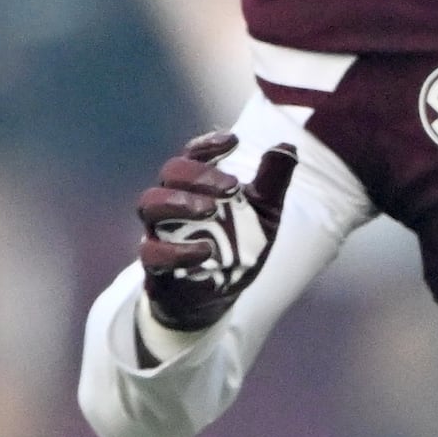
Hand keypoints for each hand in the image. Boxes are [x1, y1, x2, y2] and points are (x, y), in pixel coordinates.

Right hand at [135, 130, 297, 332]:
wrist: (218, 294)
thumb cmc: (239, 246)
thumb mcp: (264, 214)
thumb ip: (272, 182)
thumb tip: (287, 146)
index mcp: (197, 185)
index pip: (193, 155)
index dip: (208, 145)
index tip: (233, 142)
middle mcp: (172, 201)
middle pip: (170, 173)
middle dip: (200, 175)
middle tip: (232, 187)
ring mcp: (160, 230)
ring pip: (150, 204)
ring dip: (180, 202)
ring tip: (212, 210)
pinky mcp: (155, 263)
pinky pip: (151, 251)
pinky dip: (178, 250)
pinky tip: (206, 250)